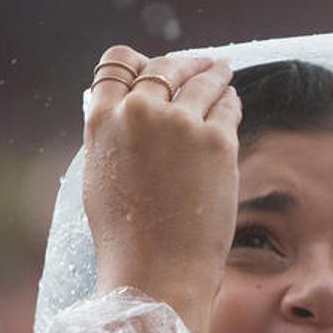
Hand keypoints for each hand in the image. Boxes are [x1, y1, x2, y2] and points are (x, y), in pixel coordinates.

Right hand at [81, 45, 240, 332]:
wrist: (157, 271)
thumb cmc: (126, 237)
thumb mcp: (101, 176)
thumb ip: (109, 136)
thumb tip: (116, 106)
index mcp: (102, 121)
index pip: (117, 63)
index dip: (139, 62)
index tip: (155, 68)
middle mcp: (138, 113)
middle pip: (165, 66)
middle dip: (185, 64)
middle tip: (203, 64)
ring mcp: (179, 124)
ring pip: (201, 80)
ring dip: (214, 74)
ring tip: (223, 73)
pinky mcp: (216, 140)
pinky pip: (227, 106)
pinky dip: (229, 101)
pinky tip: (232, 103)